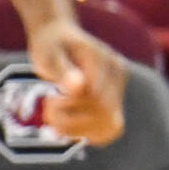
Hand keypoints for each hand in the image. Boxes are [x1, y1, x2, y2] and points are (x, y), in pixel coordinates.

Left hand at [26, 19, 125, 146]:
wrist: (58, 37)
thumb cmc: (50, 45)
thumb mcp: (49, 55)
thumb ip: (64, 70)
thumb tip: (80, 86)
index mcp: (106, 60)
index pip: (96, 97)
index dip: (71, 106)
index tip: (48, 101)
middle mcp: (119, 74)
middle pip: (106, 111)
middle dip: (73, 118)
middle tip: (48, 110)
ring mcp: (120, 87)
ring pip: (112, 124)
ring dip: (79, 128)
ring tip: (55, 118)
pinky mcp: (116, 101)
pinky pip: (110, 129)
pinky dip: (88, 133)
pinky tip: (68, 126)